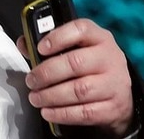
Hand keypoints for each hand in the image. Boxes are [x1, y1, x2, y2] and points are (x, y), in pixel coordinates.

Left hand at [17, 18, 134, 136]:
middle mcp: (110, 58)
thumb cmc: (89, 66)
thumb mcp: (75, 48)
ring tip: (35, 97)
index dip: (58, 37)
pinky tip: (48, 112)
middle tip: (31, 81)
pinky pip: (85, 113)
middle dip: (47, 73)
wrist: (119, 94)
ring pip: (79, 90)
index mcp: (98, 38)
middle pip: (76, 62)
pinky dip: (63, 114)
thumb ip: (48, 45)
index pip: (81, 29)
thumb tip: (24, 44)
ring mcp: (114, 84)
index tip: (39, 48)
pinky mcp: (114, 107)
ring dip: (52, 95)